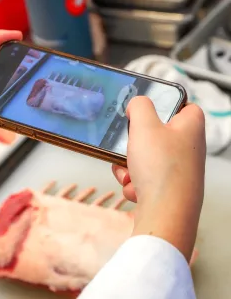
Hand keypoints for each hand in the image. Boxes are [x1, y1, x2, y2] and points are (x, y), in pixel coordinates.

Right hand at [112, 96, 205, 261]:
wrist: (165, 214)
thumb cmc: (162, 169)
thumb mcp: (145, 126)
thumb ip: (139, 106)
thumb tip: (136, 103)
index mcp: (190, 127)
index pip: (183, 105)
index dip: (165, 104)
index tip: (147, 110)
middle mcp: (187, 148)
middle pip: (155, 134)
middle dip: (134, 144)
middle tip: (129, 147)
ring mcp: (178, 168)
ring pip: (145, 157)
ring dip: (130, 166)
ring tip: (131, 174)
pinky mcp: (168, 186)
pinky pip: (145, 176)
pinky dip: (135, 182)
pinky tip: (136, 189)